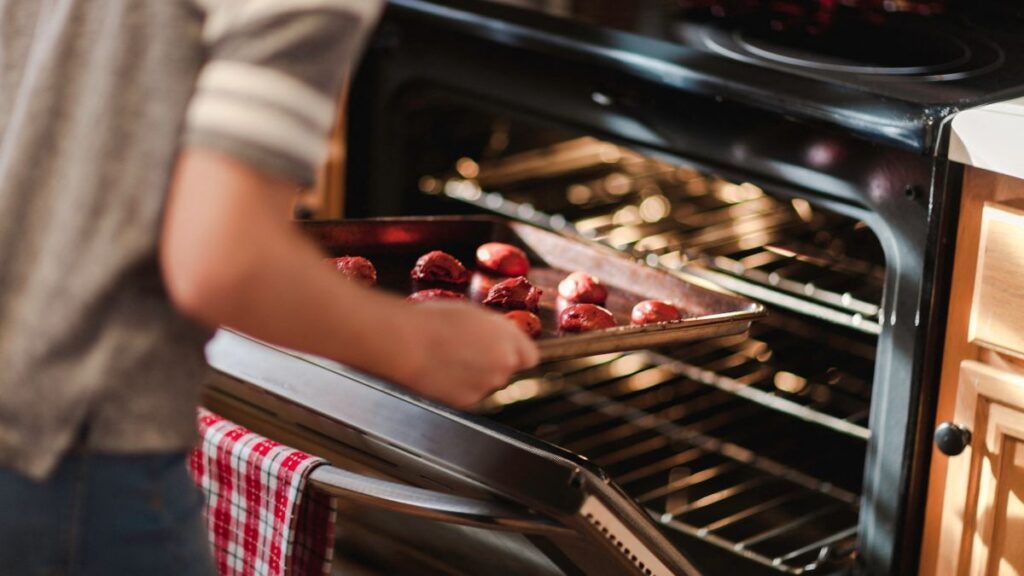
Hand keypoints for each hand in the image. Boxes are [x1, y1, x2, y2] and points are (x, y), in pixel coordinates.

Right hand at [391, 301, 539, 407]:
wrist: (408, 343)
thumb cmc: (435, 320)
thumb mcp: (474, 313)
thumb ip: (495, 330)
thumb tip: (498, 336)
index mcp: (510, 340)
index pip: (530, 356)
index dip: (516, 352)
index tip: (505, 349)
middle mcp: (504, 365)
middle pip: (507, 369)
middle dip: (492, 362)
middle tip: (468, 350)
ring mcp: (487, 385)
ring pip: (487, 382)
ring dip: (475, 374)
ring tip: (450, 359)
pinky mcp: (468, 400)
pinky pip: (469, 393)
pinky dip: (459, 386)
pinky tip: (443, 372)